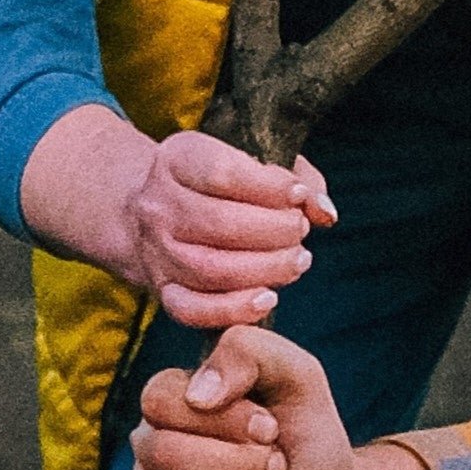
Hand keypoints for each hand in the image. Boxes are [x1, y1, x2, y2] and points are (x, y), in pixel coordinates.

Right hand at [20, 107, 332, 330]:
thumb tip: (324, 211)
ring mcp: (156, 252)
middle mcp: (158, 205)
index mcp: (177, 159)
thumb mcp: (247, 159)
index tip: (299, 196)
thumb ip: (294, 178)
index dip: (268, 187)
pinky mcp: (161, 290)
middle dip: (274, 231)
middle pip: (219, 223)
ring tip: (297, 261)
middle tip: (300, 232)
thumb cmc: (215, 184)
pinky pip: (192, 310)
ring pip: (210, 269)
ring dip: (265, 269)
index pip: (221, 173)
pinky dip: (233, 310)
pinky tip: (267, 298)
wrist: (146, 214)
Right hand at [127, 324, 371, 469]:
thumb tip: (198, 394)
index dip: (221, 419)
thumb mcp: (298, 379)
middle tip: (277, 468)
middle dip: (238, 467)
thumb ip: (250, 353)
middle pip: (164, 454)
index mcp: (176, 398)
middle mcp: (152, 444)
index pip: (160, 401)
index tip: (271, 429)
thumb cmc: (307, 442)